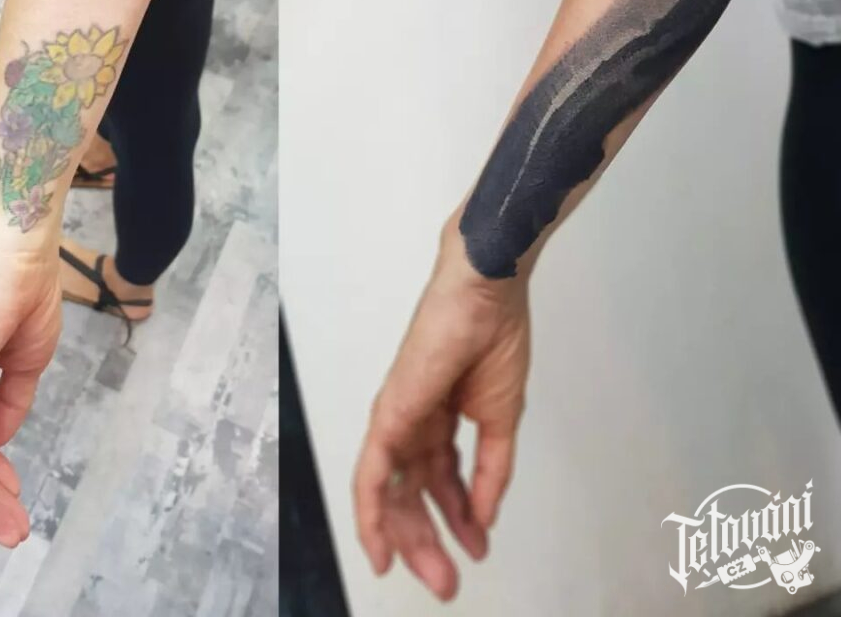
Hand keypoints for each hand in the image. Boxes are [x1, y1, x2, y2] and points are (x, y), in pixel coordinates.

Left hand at [354, 220, 530, 600]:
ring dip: (408, 536)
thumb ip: (491, 470)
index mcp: (440, 420)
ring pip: (389, 491)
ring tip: (432, 573)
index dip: (458, 520)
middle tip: (448, 580)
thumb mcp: (501, 418)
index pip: (442, 482)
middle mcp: (413, 423)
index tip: (475, 552)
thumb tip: (483, 517)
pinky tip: (381, 544)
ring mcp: (397, 418)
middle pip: (414, 493)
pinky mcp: (388, 412)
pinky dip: (372, 511)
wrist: (484, 293)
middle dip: (430, 539)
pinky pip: (371, 471)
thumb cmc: (495, 338)